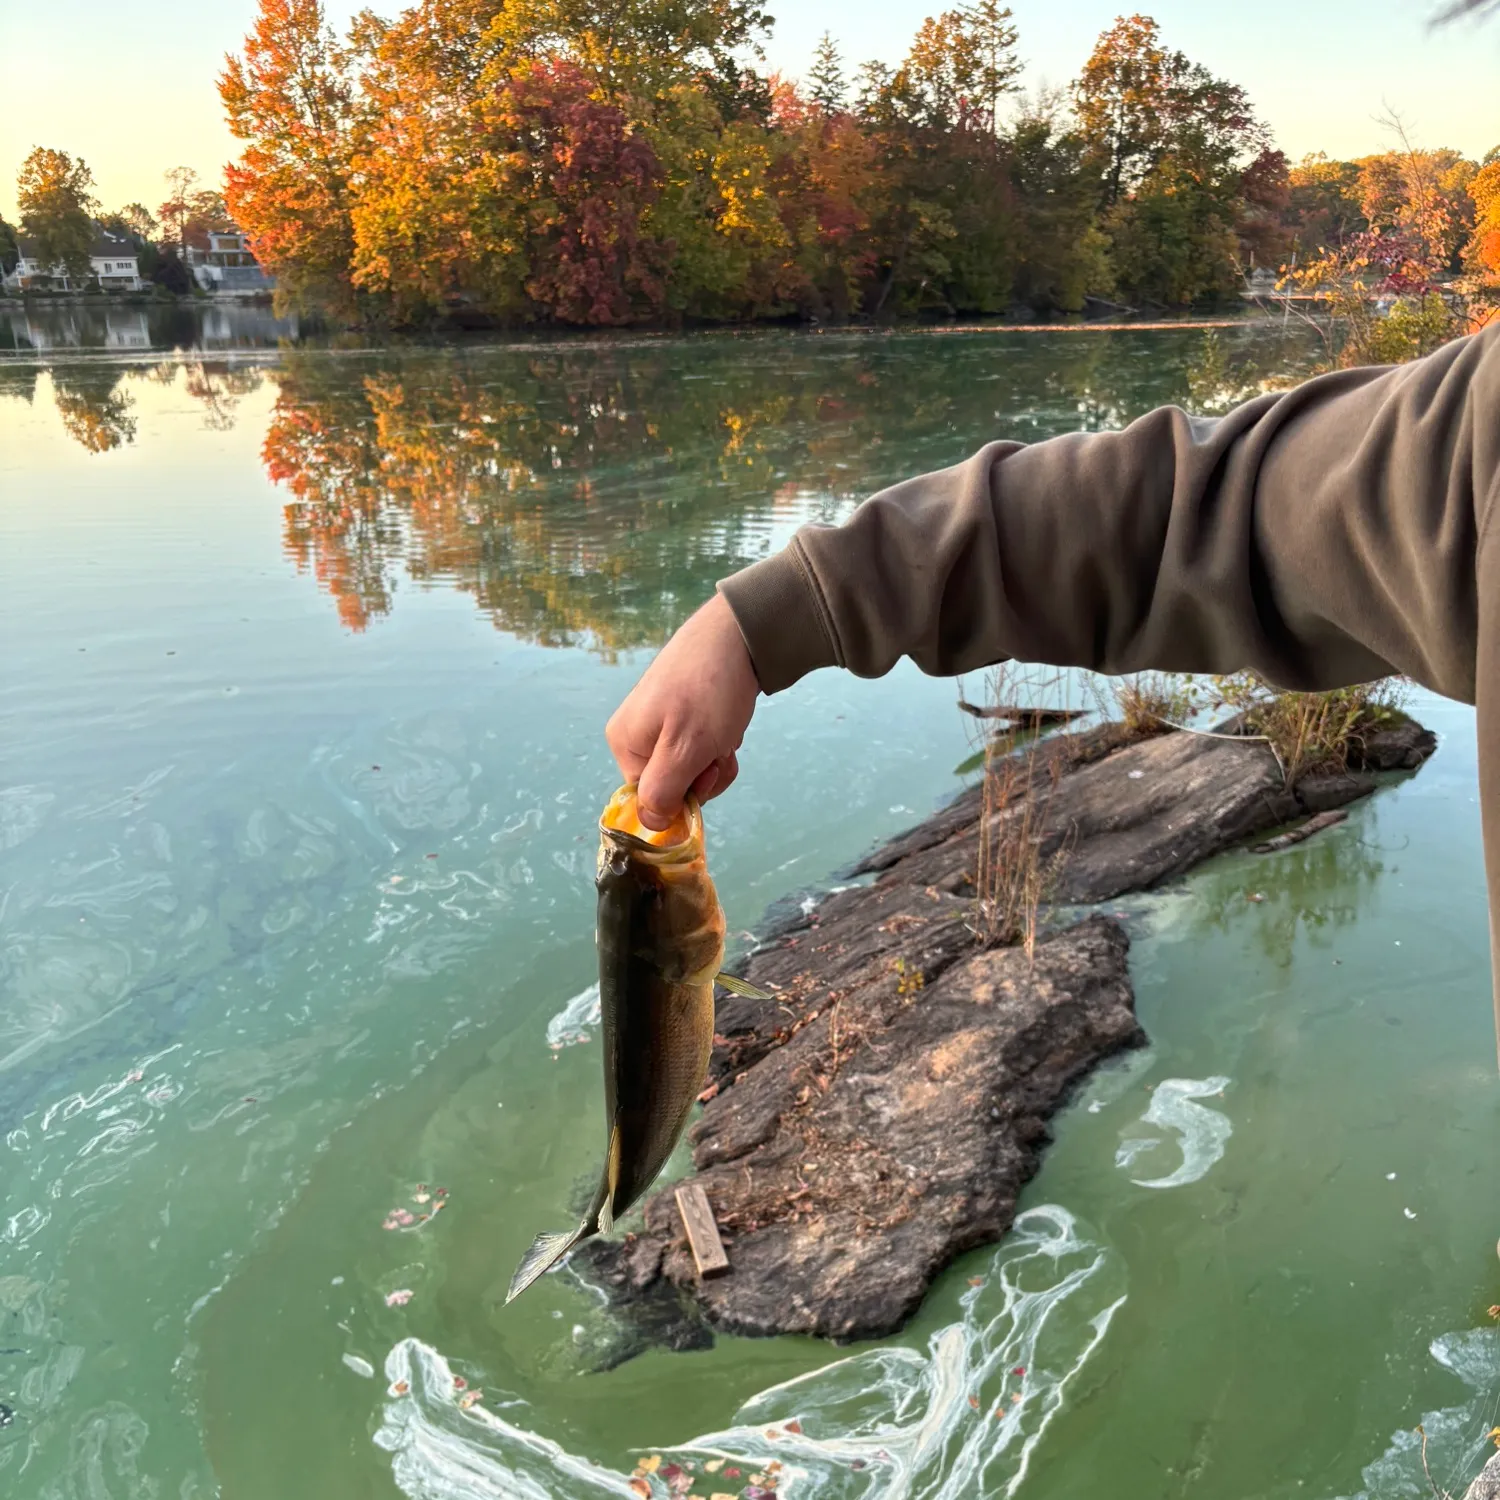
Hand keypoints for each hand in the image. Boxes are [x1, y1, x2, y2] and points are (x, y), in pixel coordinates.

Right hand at [606, 592, 760, 829]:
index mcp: (625, 744)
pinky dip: (721, 738)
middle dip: (706, 772)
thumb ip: (663, 791)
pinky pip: (702, 744)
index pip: (652, 799)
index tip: (707, 769)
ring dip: (718, 755)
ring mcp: (660, 721)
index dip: (686, 793)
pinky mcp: (683, 712)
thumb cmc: (709, 690)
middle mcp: (636, 734)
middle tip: (720, 746)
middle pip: (674, 783)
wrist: (738, 634)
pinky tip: (729, 721)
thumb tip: (650, 824)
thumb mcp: (686, 749)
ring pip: (694, 765)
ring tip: (727, 730)